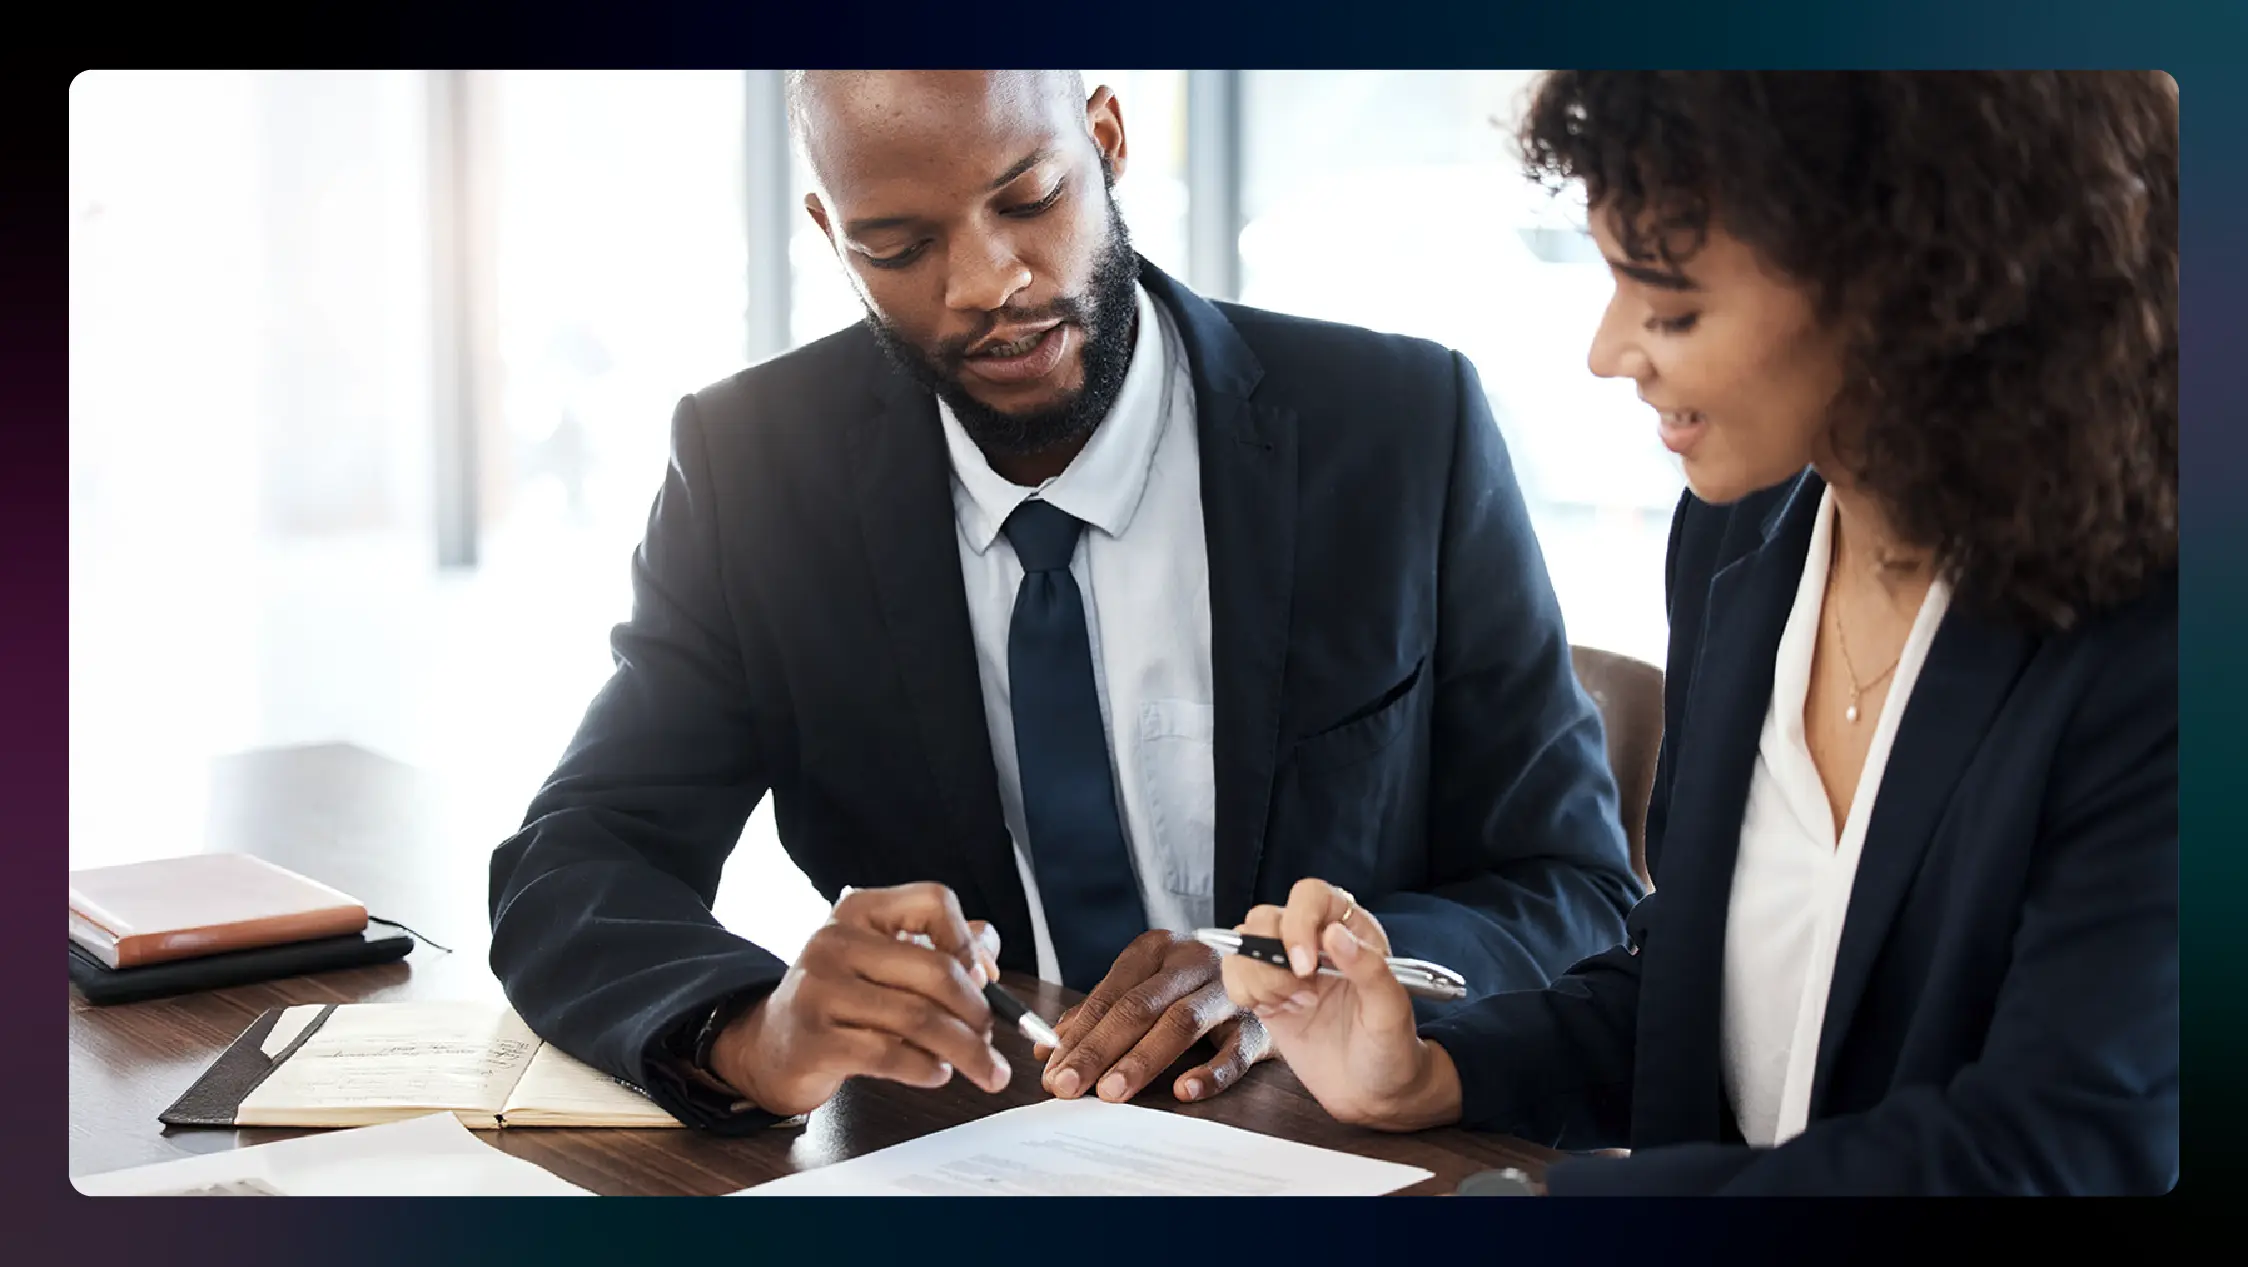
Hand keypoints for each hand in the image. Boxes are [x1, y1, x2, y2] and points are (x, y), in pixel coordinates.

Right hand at [708, 882, 1010, 1117]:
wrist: (771, 1044)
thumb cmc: (842, 999)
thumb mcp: (884, 960)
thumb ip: (938, 950)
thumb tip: (988, 963)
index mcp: (860, 909)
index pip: (933, 902)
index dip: (969, 942)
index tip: (985, 979)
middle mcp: (836, 940)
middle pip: (936, 970)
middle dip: (978, 1012)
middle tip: (991, 1039)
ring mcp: (821, 989)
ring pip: (918, 1018)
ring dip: (963, 1049)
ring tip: (979, 1066)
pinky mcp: (815, 1039)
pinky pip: (889, 1055)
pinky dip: (926, 1069)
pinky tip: (936, 1073)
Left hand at [1034, 930, 1270, 1103]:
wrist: (1275, 971)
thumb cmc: (1194, 988)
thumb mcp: (1148, 987)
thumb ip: (1100, 1015)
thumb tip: (1047, 1050)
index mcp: (1156, 949)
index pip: (1109, 994)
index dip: (1077, 1034)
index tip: (1051, 1071)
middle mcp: (1191, 961)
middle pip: (1138, 1007)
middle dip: (1097, 1049)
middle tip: (1067, 1086)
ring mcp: (1228, 990)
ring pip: (1180, 1022)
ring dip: (1141, 1059)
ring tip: (1111, 1093)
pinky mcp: (1260, 1023)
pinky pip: (1235, 1050)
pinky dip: (1210, 1072)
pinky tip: (1183, 1091)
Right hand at [1219, 878, 1462, 1130]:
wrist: (1372, 1091)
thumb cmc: (1391, 1047)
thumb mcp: (1392, 1012)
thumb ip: (1371, 970)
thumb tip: (1335, 934)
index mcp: (1351, 929)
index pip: (1310, 896)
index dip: (1299, 923)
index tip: (1306, 967)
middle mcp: (1313, 939)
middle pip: (1266, 917)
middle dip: (1274, 960)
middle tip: (1303, 996)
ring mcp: (1284, 964)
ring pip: (1243, 943)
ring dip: (1261, 980)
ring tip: (1297, 1006)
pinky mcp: (1264, 990)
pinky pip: (1233, 973)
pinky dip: (1246, 994)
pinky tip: (1279, 1013)